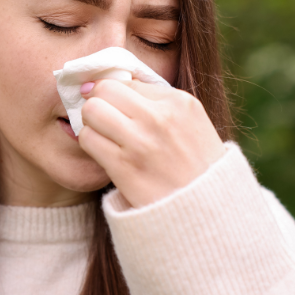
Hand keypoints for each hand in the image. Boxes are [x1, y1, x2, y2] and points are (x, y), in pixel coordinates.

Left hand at [78, 79, 225, 207]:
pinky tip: (104, 153)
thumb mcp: (190, 122)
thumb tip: (112, 82)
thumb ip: (157, 101)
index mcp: (179, 102)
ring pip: (91, 111)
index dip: (117, 94)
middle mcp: (160, 118)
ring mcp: (141, 142)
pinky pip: (88, 139)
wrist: (207, 212)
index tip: (117, 108)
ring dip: (92, 123)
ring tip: (105, 137)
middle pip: (104, 89)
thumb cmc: (196, 166)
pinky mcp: (124, 167)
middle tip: (104, 119)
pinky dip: (90, 144)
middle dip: (99, 102)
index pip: (128, 81)